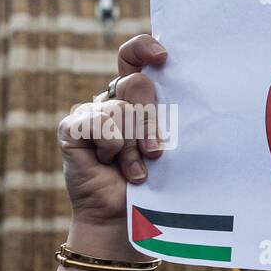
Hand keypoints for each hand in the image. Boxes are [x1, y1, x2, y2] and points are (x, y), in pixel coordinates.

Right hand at [57, 34, 167, 257]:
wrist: (128, 223)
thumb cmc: (158, 188)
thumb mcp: (173, 150)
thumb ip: (174, 121)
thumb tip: (198, 97)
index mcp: (139, 100)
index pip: (134, 56)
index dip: (144, 48)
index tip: (163, 56)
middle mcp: (113, 101)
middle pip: (135, 83)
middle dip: (152, 121)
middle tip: (157, 153)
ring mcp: (90, 113)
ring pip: (120, 108)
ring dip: (134, 146)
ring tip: (136, 171)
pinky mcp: (72, 128)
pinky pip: (98, 122)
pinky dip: (112, 147)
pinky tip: (111, 167)